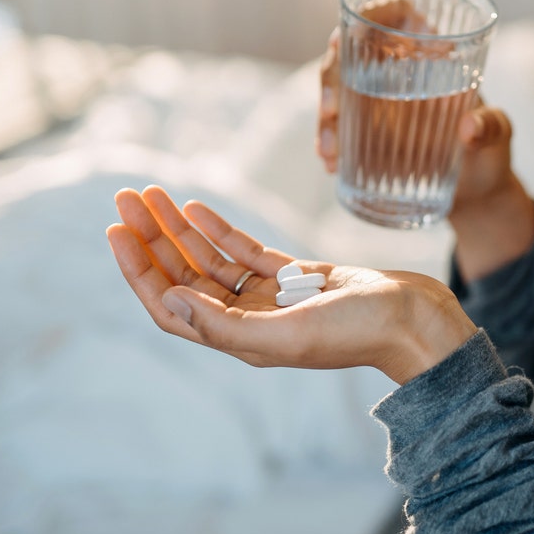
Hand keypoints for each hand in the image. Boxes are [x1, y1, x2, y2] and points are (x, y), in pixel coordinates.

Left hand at [106, 186, 477, 384]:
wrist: (416, 320)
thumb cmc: (360, 332)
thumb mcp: (289, 334)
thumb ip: (226, 325)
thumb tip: (169, 301)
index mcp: (241, 340)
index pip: (171, 305)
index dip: (139, 270)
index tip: (116, 231)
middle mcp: (249, 320)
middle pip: (184, 276)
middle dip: (151, 237)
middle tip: (124, 197)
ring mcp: (273, 298)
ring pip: (210, 259)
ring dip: (179, 227)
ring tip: (151, 192)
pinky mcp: (298, 277)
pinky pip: (246, 250)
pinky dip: (219, 228)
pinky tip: (196, 206)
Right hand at [315, 12, 533, 277]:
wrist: (478, 196)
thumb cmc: (492, 154)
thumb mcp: (499, 136)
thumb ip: (492, 127)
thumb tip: (469, 128)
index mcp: (432, 53)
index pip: (398, 14)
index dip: (372, 12)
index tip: (350, 32)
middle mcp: (400, 71)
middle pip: (352, 52)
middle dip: (332, 77)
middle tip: (332, 111)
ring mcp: (378, 101)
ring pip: (338, 90)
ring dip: (325, 116)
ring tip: (330, 151)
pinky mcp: (368, 133)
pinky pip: (339, 128)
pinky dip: (329, 142)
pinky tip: (330, 162)